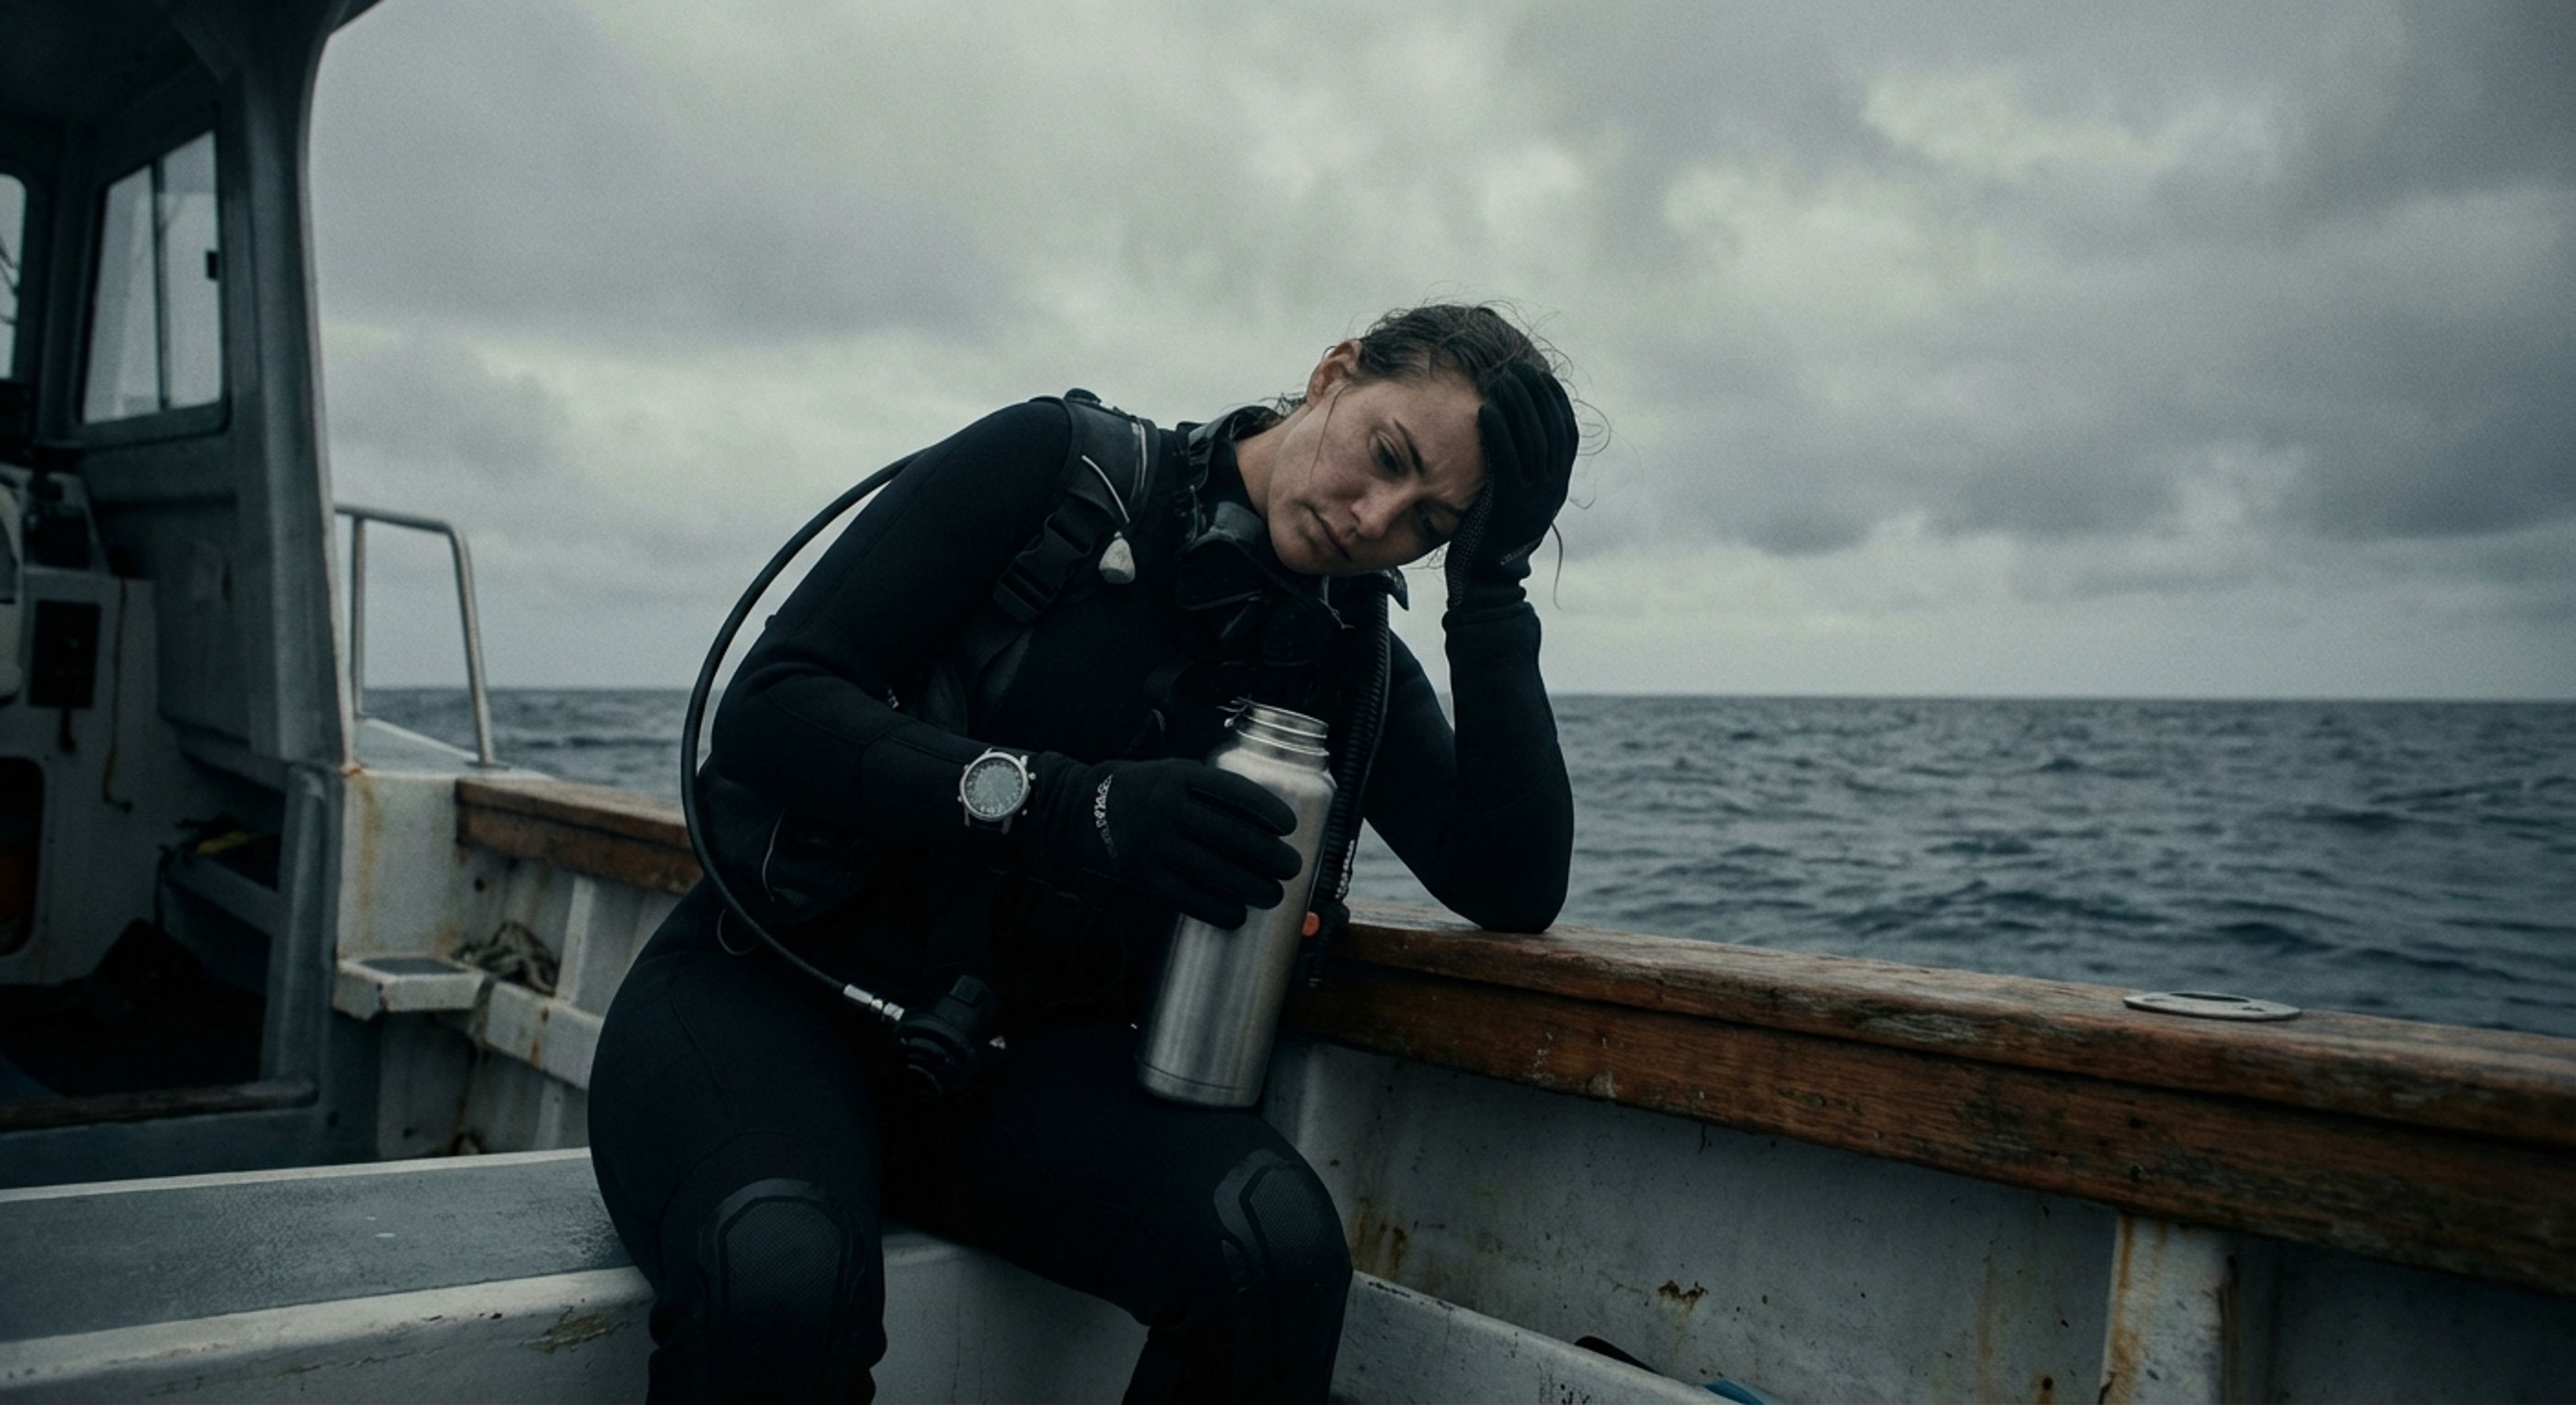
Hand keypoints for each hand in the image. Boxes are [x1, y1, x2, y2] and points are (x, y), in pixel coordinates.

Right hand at [1026, 756, 1300, 928]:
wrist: (1075, 810)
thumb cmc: (1134, 791)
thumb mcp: (1167, 772)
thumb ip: (1205, 789)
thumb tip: (1259, 818)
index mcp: (1177, 776)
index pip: (1231, 791)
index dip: (1264, 809)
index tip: (1289, 826)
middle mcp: (1165, 807)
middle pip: (1228, 833)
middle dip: (1267, 854)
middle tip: (1292, 867)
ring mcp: (1151, 843)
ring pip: (1211, 868)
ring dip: (1249, 885)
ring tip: (1273, 894)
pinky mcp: (1140, 874)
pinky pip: (1185, 895)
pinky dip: (1214, 908)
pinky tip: (1236, 914)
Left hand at [1449, 362, 1575, 596]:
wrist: (1488, 581)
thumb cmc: (1493, 536)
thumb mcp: (1516, 500)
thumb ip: (1522, 471)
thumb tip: (1514, 436)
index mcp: (1557, 486)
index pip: (1566, 434)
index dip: (1556, 402)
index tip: (1541, 376)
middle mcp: (1552, 489)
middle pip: (1551, 430)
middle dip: (1536, 395)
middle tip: (1518, 369)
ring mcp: (1534, 497)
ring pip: (1533, 441)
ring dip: (1519, 406)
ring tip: (1503, 380)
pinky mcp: (1510, 504)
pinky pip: (1508, 460)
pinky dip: (1499, 432)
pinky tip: (1487, 410)